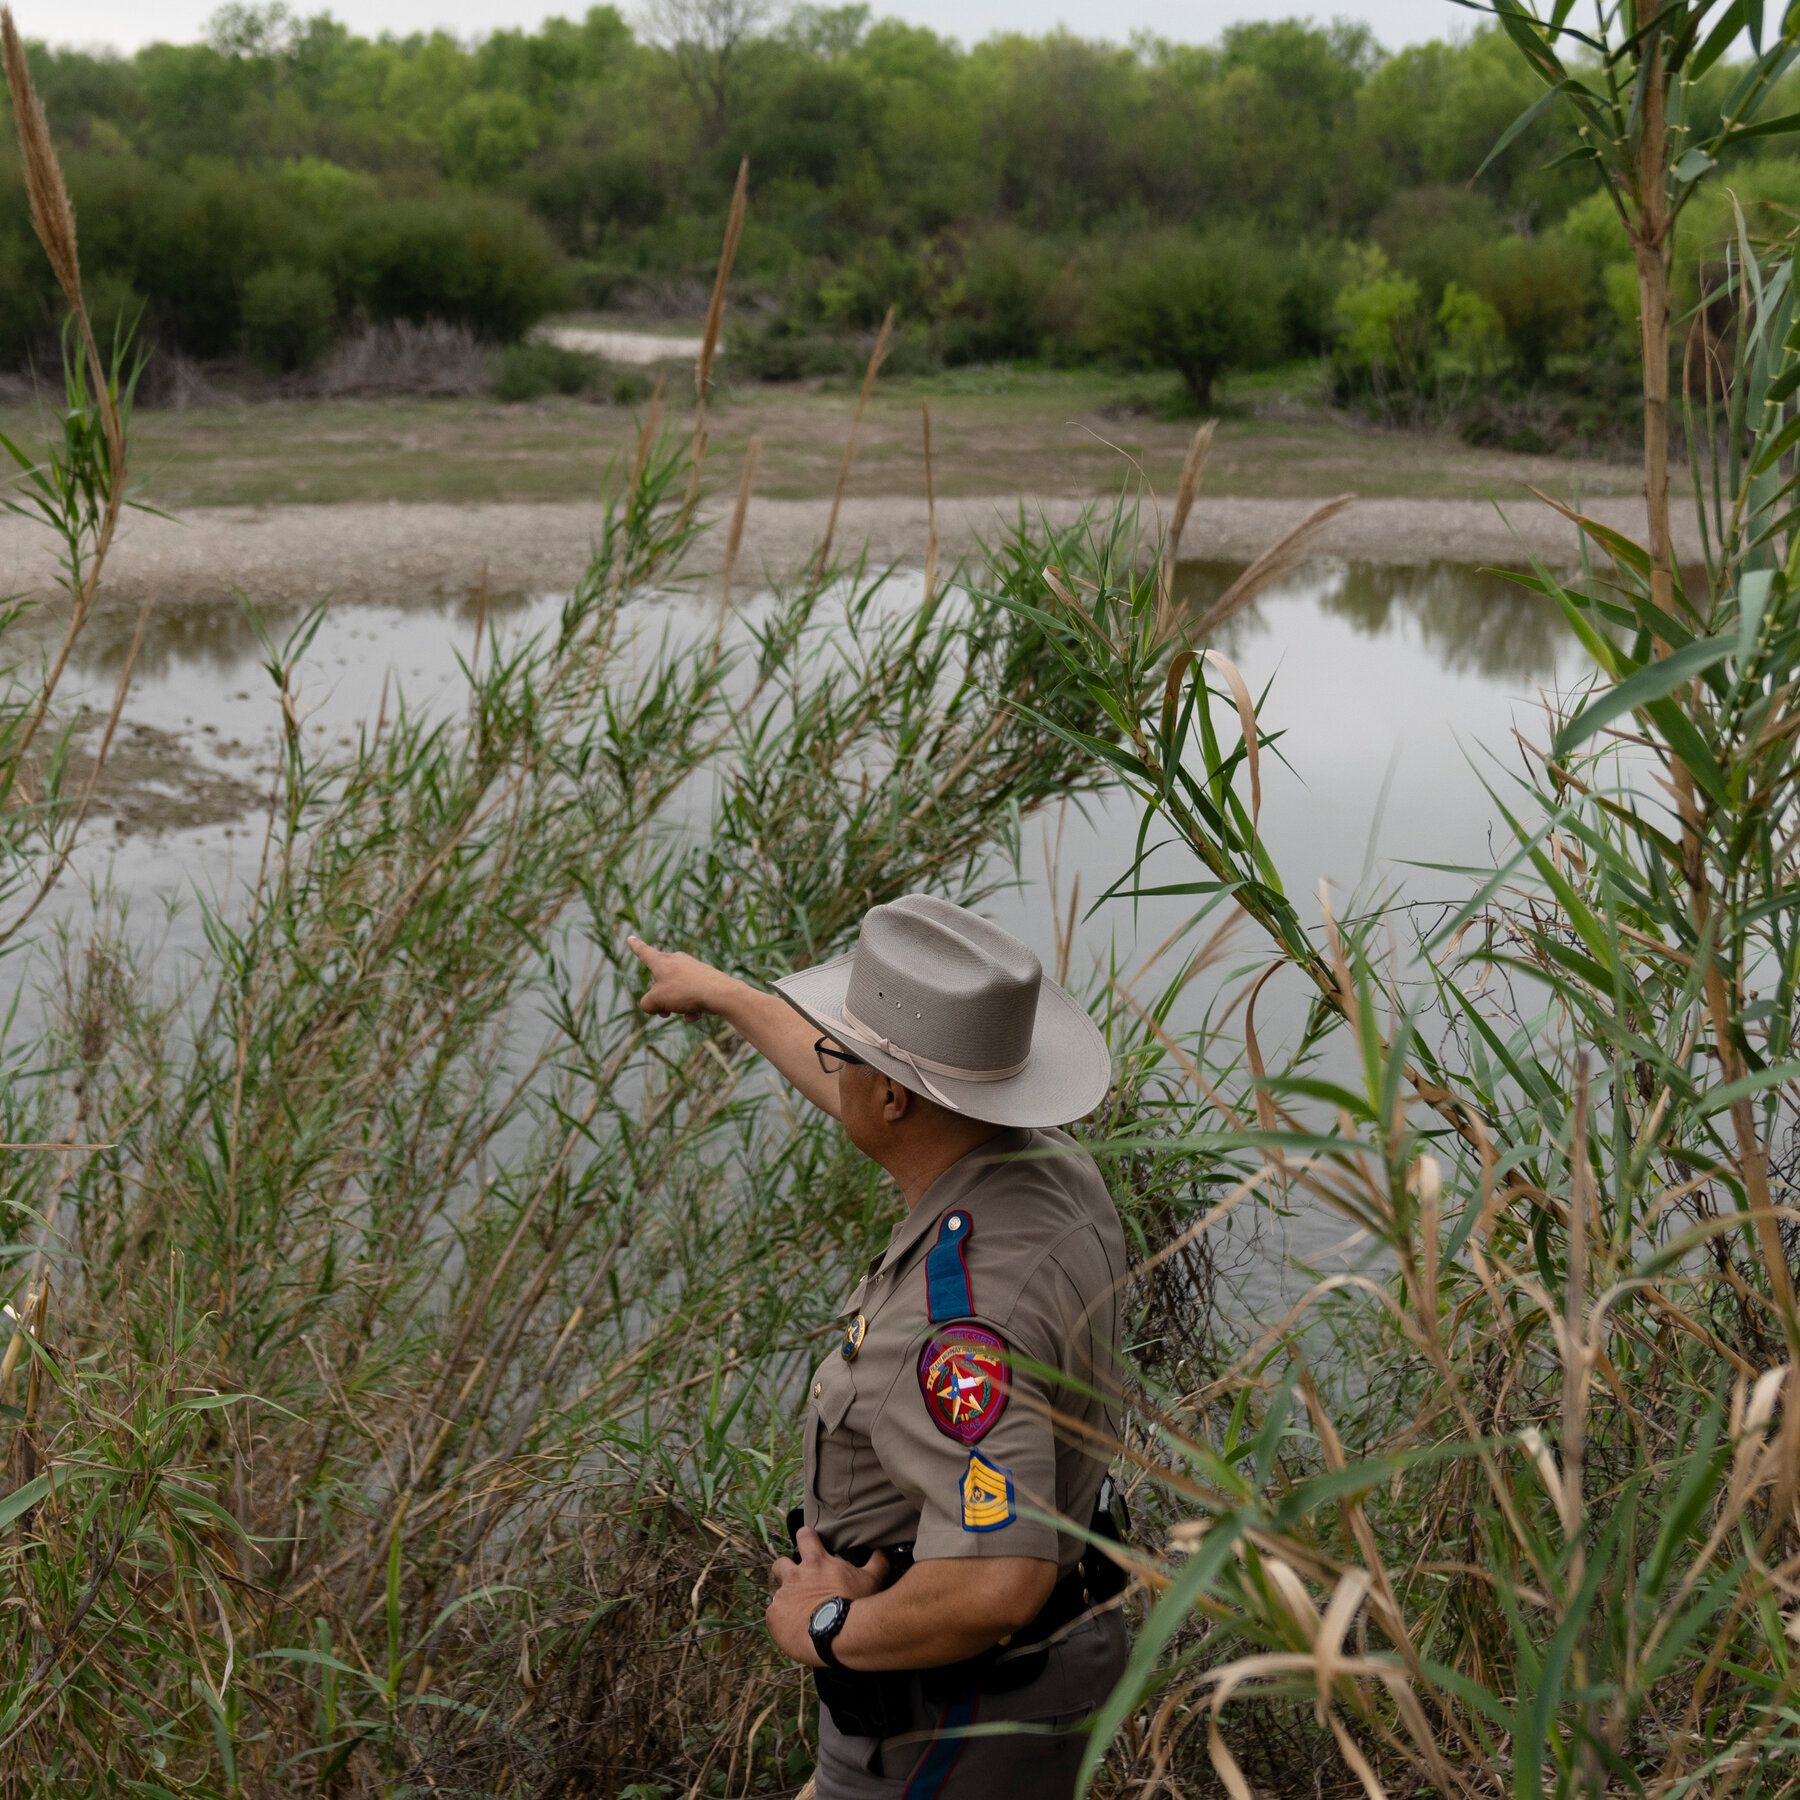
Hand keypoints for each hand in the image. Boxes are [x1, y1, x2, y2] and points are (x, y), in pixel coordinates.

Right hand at [626, 935, 727, 1021]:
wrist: (719, 993)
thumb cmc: (684, 992)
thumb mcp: (656, 1001)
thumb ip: (646, 1004)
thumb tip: (652, 1006)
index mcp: (661, 961)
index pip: (644, 952)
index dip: (635, 947)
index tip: (630, 938)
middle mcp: (676, 961)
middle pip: (660, 981)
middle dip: (659, 998)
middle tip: (663, 1012)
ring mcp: (692, 969)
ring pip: (676, 991)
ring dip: (676, 1005)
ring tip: (683, 1013)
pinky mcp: (705, 978)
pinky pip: (691, 995)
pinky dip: (690, 1007)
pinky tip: (696, 1015)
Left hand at [766, 1528, 890, 1667]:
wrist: (837, 1635)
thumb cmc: (855, 1605)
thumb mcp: (872, 1580)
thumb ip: (877, 1562)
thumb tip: (884, 1550)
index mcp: (816, 1562)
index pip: (804, 1535)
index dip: (806, 1539)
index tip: (809, 1545)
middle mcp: (795, 1576)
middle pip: (780, 1563)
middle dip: (786, 1571)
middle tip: (798, 1585)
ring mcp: (782, 1596)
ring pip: (777, 1594)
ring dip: (786, 1601)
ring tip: (798, 1615)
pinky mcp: (773, 1617)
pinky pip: (773, 1617)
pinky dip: (782, 1623)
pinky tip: (794, 1631)